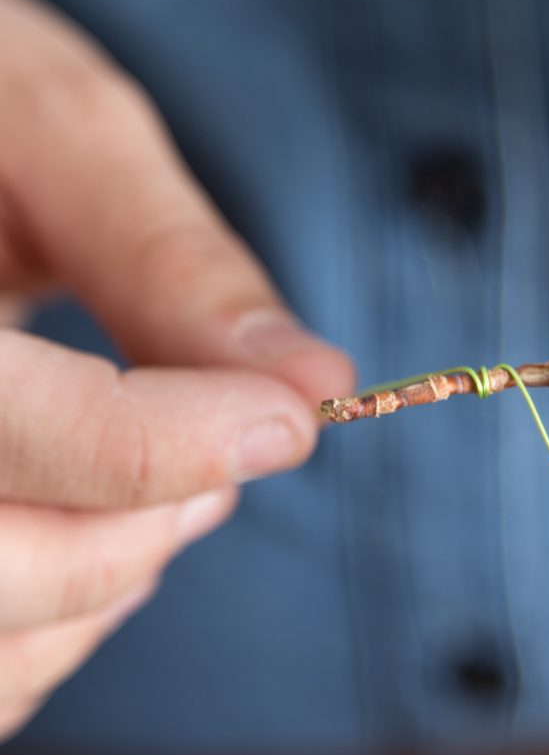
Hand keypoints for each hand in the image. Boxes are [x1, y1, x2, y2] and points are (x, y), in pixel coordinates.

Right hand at [0, 0, 353, 740]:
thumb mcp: (54, 129)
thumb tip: (312, 381)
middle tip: (240, 447)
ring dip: (106, 583)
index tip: (295, 420)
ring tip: (180, 487)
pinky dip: (56, 625)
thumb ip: (168, 258)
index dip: (169, 443)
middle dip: (142, 524)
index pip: (10, 427)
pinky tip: (103, 536)